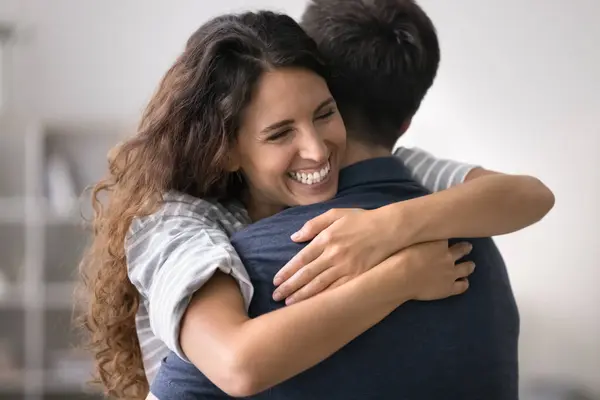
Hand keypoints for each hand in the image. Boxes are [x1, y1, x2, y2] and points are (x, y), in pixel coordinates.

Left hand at [273, 208, 398, 304]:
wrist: (390, 228)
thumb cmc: (362, 220)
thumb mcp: (336, 214)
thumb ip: (313, 224)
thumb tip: (294, 237)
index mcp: (326, 239)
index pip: (301, 259)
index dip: (287, 271)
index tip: (276, 280)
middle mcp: (333, 254)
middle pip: (307, 274)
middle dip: (290, 287)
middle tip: (276, 296)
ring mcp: (346, 267)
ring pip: (320, 285)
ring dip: (303, 295)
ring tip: (289, 304)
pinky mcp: (358, 276)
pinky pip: (338, 290)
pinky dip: (324, 298)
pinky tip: (315, 305)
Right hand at [395, 240, 474, 300]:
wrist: (401, 278)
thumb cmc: (399, 258)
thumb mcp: (409, 241)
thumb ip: (418, 236)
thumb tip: (418, 231)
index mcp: (439, 243)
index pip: (449, 235)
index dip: (449, 234)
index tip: (448, 234)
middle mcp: (448, 256)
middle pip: (462, 249)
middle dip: (465, 247)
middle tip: (467, 246)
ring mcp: (450, 273)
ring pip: (466, 268)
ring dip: (469, 265)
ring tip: (471, 265)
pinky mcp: (449, 288)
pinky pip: (462, 286)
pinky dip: (464, 283)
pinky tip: (464, 282)